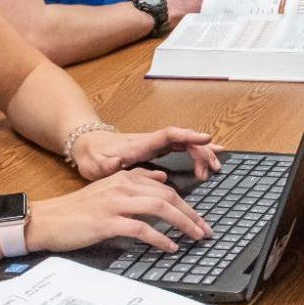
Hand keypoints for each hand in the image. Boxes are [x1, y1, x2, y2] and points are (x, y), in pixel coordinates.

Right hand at [24, 167, 212, 253]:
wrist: (46, 220)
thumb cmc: (76, 211)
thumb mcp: (107, 190)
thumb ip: (134, 182)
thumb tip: (161, 179)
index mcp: (124, 177)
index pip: (165, 187)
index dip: (186, 203)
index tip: (199, 218)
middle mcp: (122, 186)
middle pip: (168, 196)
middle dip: (191, 214)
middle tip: (205, 230)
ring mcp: (115, 203)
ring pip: (160, 208)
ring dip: (183, 223)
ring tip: (195, 237)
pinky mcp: (107, 222)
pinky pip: (141, 229)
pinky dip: (160, 238)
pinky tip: (170, 246)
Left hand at [70, 125, 222, 181]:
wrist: (89, 147)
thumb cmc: (94, 156)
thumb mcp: (96, 163)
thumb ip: (107, 164)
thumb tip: (116, 163)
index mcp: (141, 144)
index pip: (170, 135)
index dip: (189, 136)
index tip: (206, 139)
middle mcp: (153, 141)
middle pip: (185, 139)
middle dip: (203, 151)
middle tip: (212, 169)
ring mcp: (157, 144)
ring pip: (186, 143)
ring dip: (203, 154)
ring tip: (214, 169)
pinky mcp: (158, 149)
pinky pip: (183, 148)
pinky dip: (197, 154)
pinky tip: (208, 161)